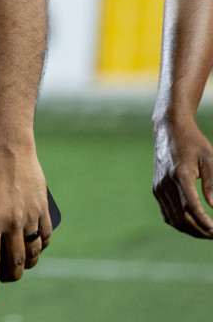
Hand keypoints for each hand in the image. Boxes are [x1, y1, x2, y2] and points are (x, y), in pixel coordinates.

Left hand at [0, 144, 50, 297]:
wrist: (7, 150)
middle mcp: (13, 223)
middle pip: (15, 260)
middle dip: (10, 275)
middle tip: (4, 279)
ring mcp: (31, 217)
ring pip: (33, 252)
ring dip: (27, 265)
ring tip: (19, 267)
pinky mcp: (43, 210)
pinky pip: (45, 236)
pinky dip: (40, 247)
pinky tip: (34, 249)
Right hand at [153, 115, 212, 236]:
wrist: (169, 130)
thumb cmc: (193, 142)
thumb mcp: (209, 159)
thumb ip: (212, 183)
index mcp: (179, 175)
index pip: (191, 206)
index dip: (204, 222)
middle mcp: (165, 183)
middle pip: (181, 217)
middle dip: (200, 231)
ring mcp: (158, 187)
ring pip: (173, 219)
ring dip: (191, 230)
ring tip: (207, 232)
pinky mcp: (156, 189)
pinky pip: (167, 214)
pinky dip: (180, 223)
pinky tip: (193, 225)